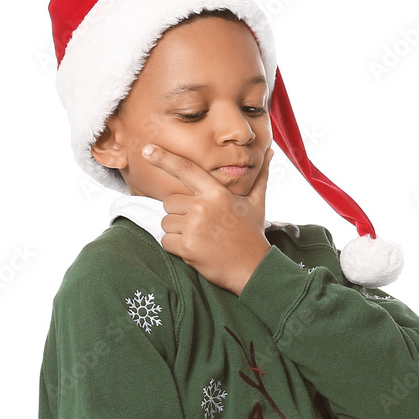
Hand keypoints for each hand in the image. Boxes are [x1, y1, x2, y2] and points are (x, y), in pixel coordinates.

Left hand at [141, 144, 273, 294]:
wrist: (254, 268)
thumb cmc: (253, 235)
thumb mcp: (257, 203)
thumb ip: (259, 177)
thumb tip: (271, 153)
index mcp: (217, 193)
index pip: (186, 169)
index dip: (164, 158)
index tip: (146, 150)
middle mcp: (203, 207)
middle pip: (170, 202)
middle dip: (179, 214)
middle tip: (200, 227)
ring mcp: (194, 227)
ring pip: (166, 222)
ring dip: (177, 232)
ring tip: (200, 239)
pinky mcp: (187, 247)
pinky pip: (166, 241)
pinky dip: (176, 247)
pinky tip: (195, 250)